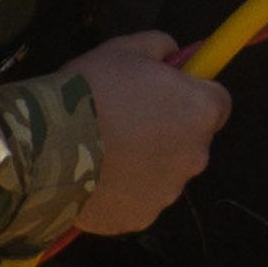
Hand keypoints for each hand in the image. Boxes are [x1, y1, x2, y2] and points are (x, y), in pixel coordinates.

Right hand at [61, 32, 229, 235]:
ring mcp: (168, 193)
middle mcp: (196, 156)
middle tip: (126, 121)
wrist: (49, 147)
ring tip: (104, 152)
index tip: (165, 92)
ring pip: (163, 172)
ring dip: (145, 163)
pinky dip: (123, 190)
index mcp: (201, 112)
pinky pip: (137, 199)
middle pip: (190, 141)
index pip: (217, 102)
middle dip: (167, 132)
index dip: (191, 94)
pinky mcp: (140, 219)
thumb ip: (161, 47)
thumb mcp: (127, 48)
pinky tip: (94, 178)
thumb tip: (174, 56)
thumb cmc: (94, 90)